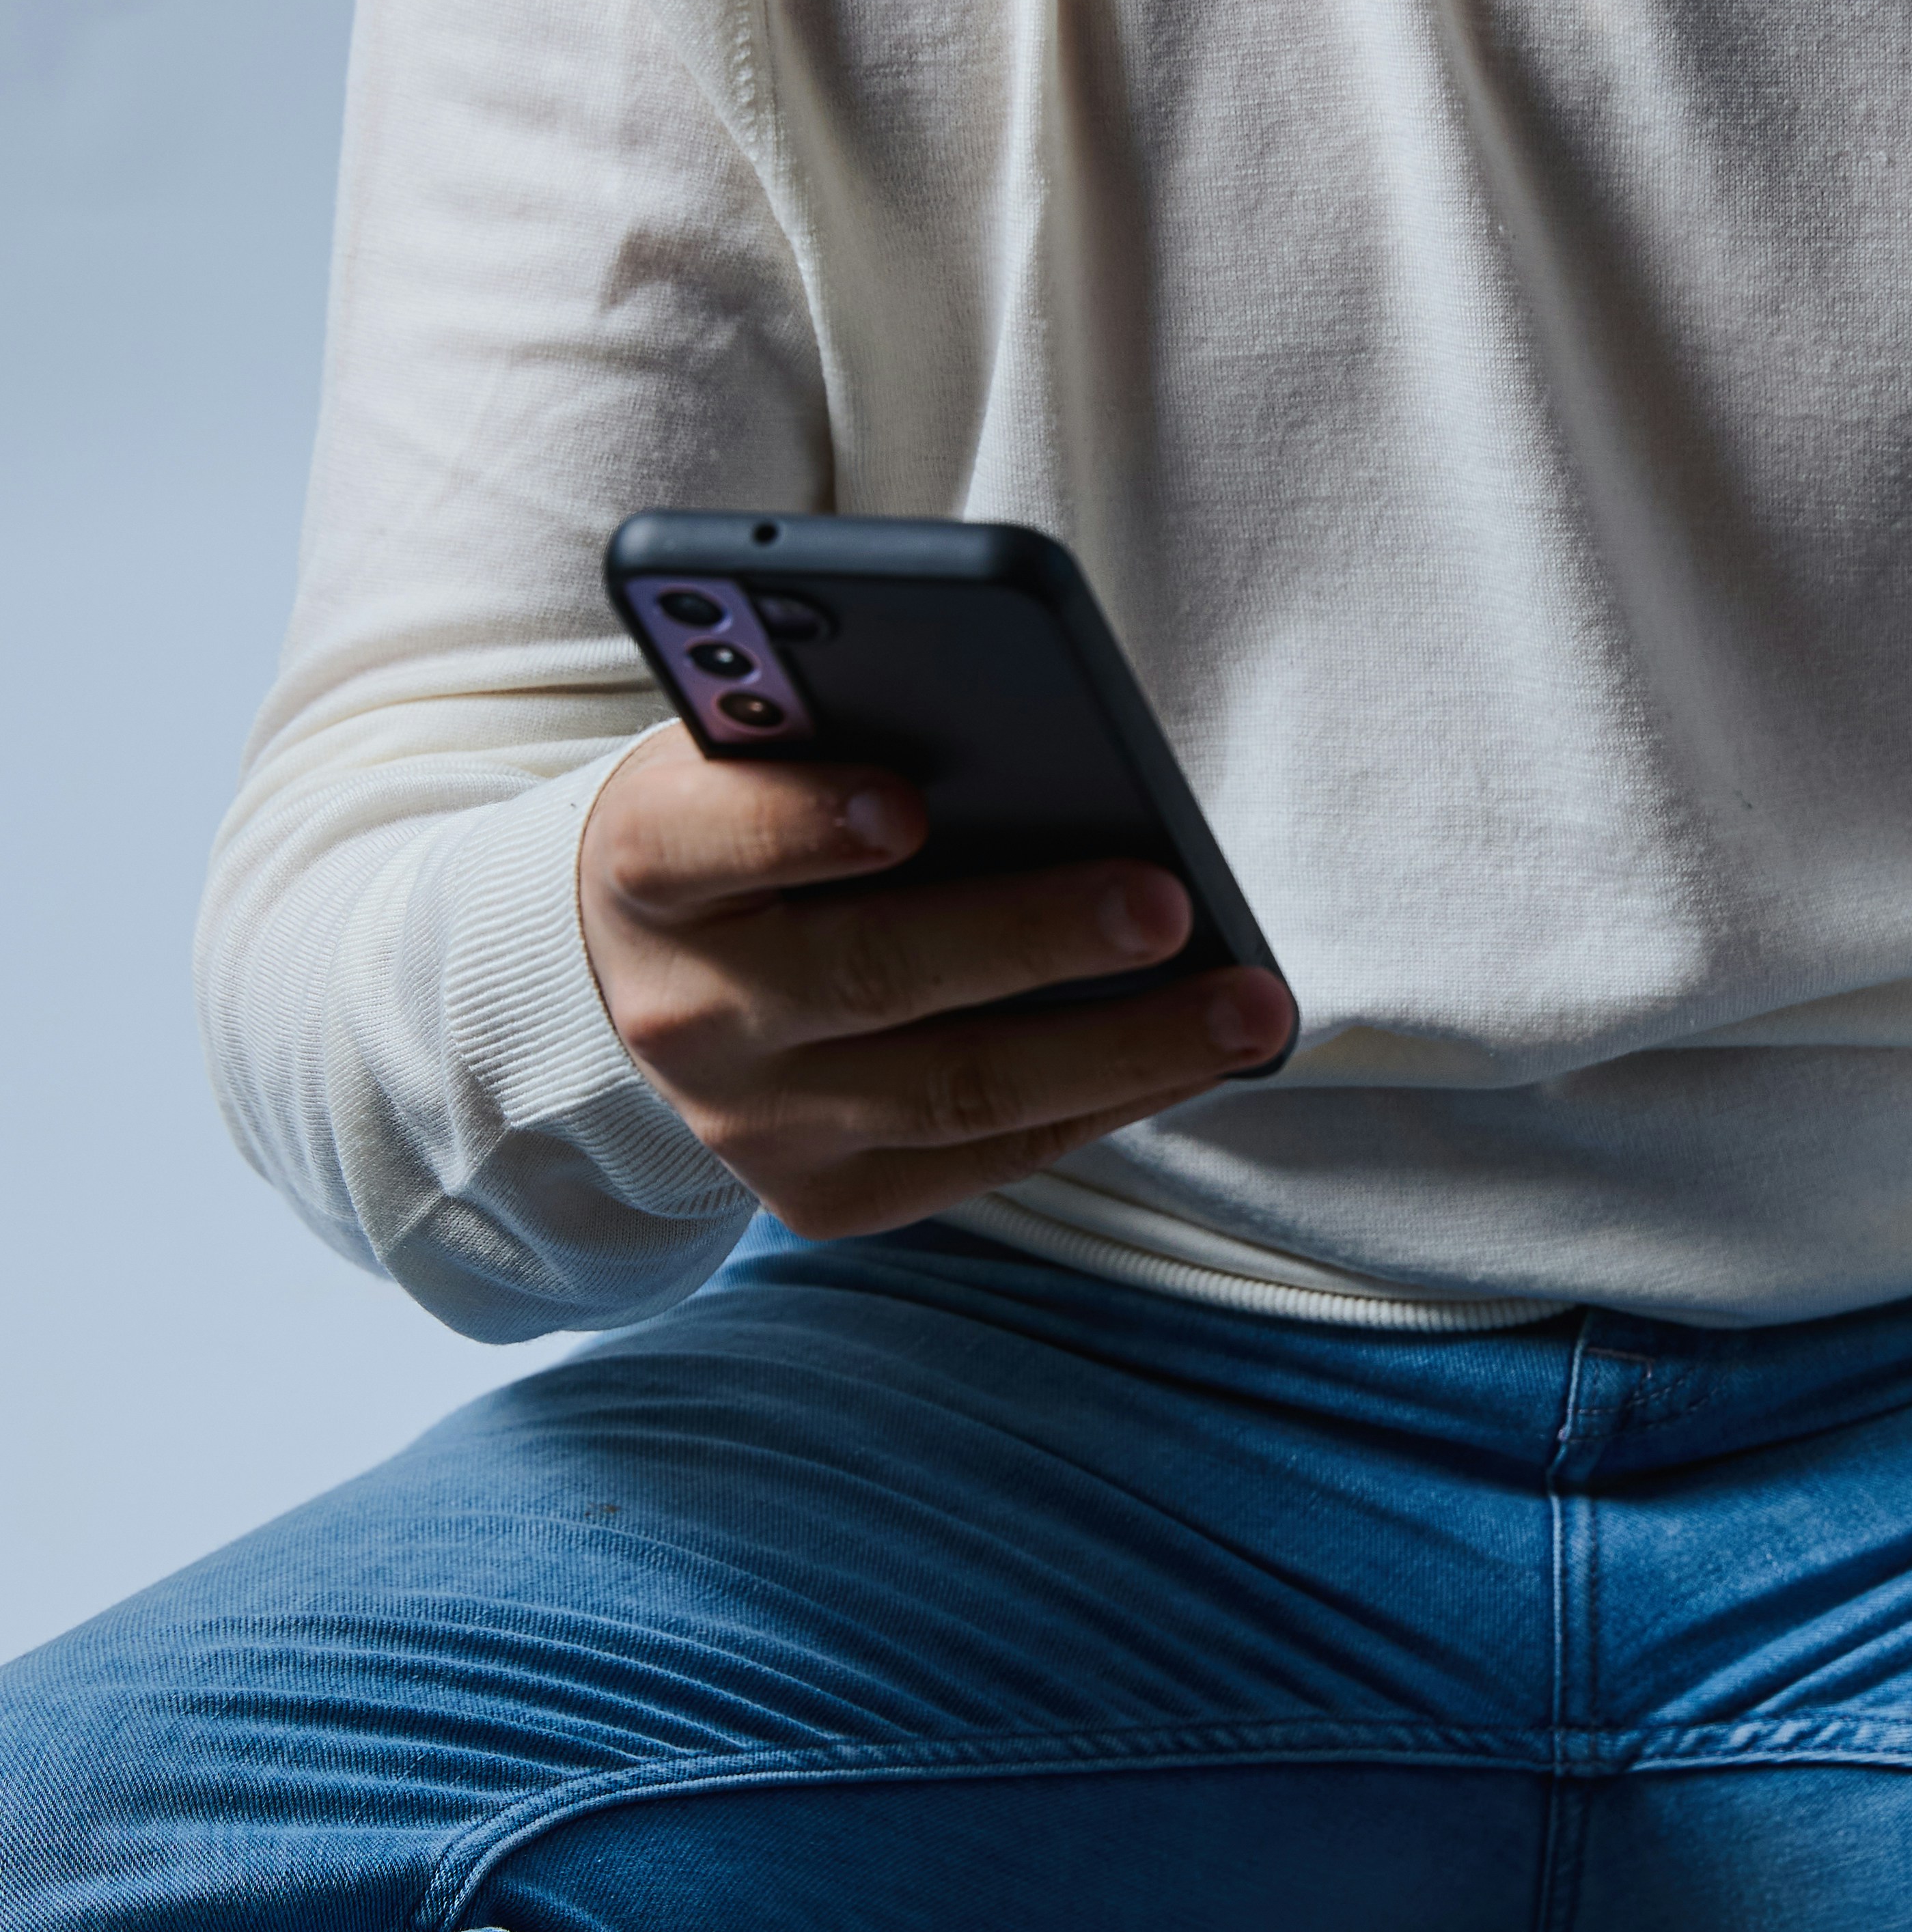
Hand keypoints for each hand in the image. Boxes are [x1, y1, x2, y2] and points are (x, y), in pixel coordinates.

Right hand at [579, 727, 1293, 1237]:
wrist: (643, 977)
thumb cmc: (748, 825)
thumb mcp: (751, 753)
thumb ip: (836, 733)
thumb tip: (1035, 740)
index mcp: (646, 863)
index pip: (702, 842)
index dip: (799, 825)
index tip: (905, 801)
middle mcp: (687, 1009)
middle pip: (871, 976)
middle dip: (1031, 937)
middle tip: (1166, 901)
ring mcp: (753, 1122)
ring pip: (954, 1092)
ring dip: (1122, 1048)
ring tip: (1248, 1007)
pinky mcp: (820, 1198)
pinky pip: (984, 1158)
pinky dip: (1102, 1104)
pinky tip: (1196, 1057)